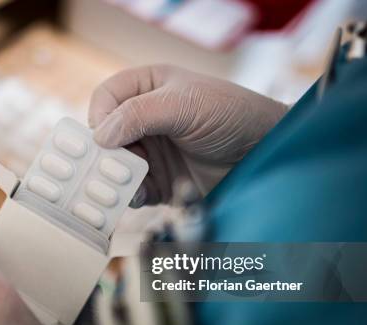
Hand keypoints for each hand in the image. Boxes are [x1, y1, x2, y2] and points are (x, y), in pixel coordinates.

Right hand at [89, 64, 288, 205]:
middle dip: (104, 153)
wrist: (266, 154)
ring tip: (124, 186)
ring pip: (116, 165)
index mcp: (149, 87)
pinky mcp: (160, 180)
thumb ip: (139, 114)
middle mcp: (146, 119)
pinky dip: (132, 195)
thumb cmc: (232, 115)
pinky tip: (141, 196)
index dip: (100, 116)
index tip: (103, 138)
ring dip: (116, 177)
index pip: (107, 97)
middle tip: (107, 169)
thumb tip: (100, 136)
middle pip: (106, 136)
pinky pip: (134, 189)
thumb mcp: (185, 104)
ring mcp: (152, 151)